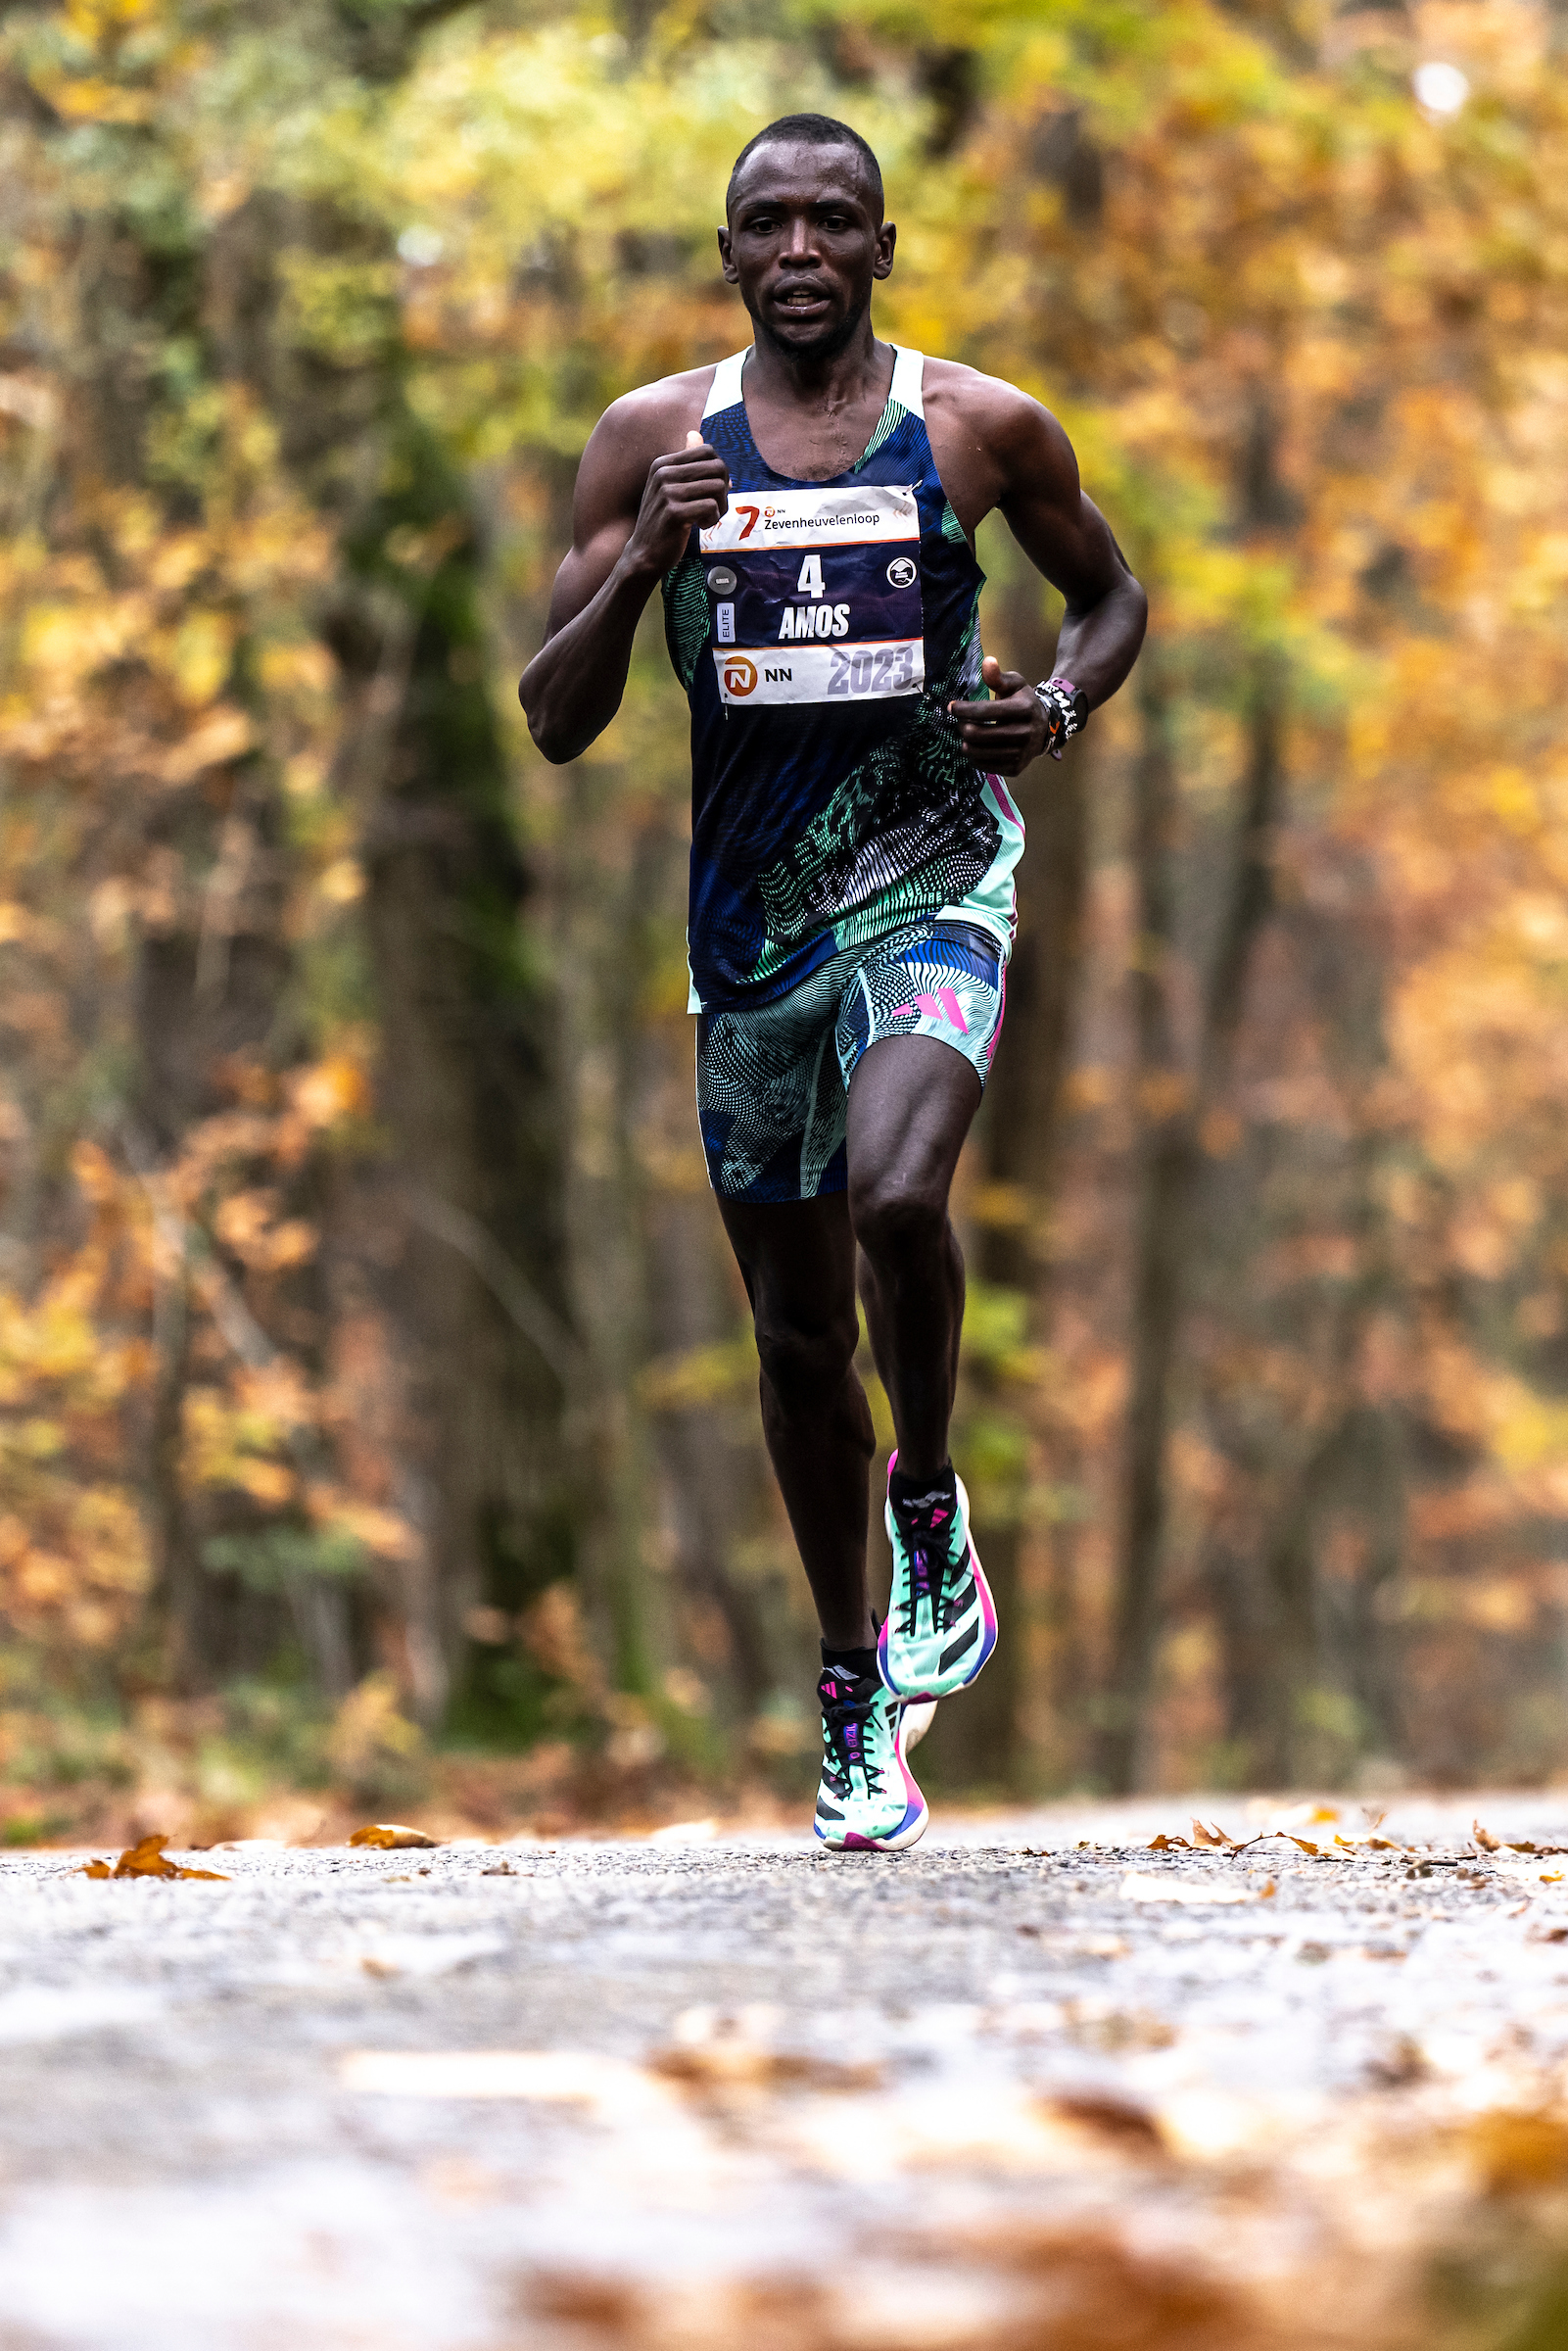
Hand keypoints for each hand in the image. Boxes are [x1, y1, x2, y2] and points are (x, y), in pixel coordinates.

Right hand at [623, 430, 730, 578]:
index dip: (719, 470)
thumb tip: (696, 435)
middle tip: (715, 507)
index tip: (713, 490)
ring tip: (707, 518)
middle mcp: (663, 473)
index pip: (707, 451)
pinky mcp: (674, 513)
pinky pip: (710, 506)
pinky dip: (712, 518)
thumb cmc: (663, 521)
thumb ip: (685, 463)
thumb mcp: (670, 487)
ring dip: (720, 506)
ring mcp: (667, 493)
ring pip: (717, 487)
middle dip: (724, 489)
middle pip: (717, 467)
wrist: (644, 553)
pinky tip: (701, 526)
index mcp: (663, 464)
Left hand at [947, 655, 1049, 775]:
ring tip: (968, 734)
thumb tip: (987, 662)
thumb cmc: (1024, 703)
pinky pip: (983, 765)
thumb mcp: (1015, 685)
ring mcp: (1020, 754)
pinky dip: (974, 756)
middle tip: (960, 722)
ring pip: (977, 752)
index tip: (952, 707)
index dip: (963, 709)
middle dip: (962, 727)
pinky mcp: (1015, 768)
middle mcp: (1024, 733)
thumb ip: (998, 676)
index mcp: (1023, 710)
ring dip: (966, 742)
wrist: (1046, 729)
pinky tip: (977, 746)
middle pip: (977, 734)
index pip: (985, 711)